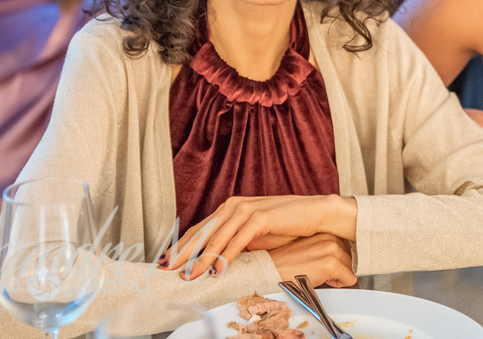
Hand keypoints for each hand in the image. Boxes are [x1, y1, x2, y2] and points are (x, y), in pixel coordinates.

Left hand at [160, 194, 356, 279]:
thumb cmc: (286, 226)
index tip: (167, 261)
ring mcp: (247, 209)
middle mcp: (235, 205)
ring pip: (217, 238)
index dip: (182, 246)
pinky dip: (225, 256)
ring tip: (190, 276)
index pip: (200, 229)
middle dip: (184, 253)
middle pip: (203, 232)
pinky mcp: (260, 217)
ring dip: (202, 260)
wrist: (316, 214)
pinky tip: (217, 270)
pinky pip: (238, 241)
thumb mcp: (255, 236)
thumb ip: (234, 242)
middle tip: (167, 270)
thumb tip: (212, 262)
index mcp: (231, 208)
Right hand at [268, 233, 355, 288]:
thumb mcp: (307, 247)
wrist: (269, 270)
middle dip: (339, 268)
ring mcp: (330, 249)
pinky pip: (350, 279)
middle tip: (319, 271)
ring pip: (351, 268)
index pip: (346, 246)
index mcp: (323, 230)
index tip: (324, 263)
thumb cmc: (284, 262)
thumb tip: (343, 256)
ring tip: (318, 275)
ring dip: (338, 276)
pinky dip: (339, 284)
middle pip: (350, 257)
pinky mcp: (330, 264)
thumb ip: (324, 247)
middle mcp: (329, 236)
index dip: (337, 259)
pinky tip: (321, 281)